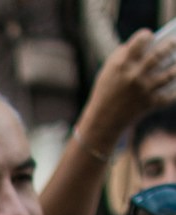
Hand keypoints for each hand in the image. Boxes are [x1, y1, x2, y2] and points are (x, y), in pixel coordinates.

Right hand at [82, 28, 175, 145]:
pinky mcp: (149, 104)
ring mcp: (143, 90)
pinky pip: (170, 96)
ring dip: (175, 68)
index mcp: (122, 64)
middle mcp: (134, 75)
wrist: (102, 122)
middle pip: (159, 54)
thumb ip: (123, 55)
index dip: (147, 36)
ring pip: (169, 74)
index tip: (150, 37)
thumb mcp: (107, 71)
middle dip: (169, 45)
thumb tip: (144, 45)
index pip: (141, 40)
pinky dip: (175, 92)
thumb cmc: (105, 92)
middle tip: (173, 42)